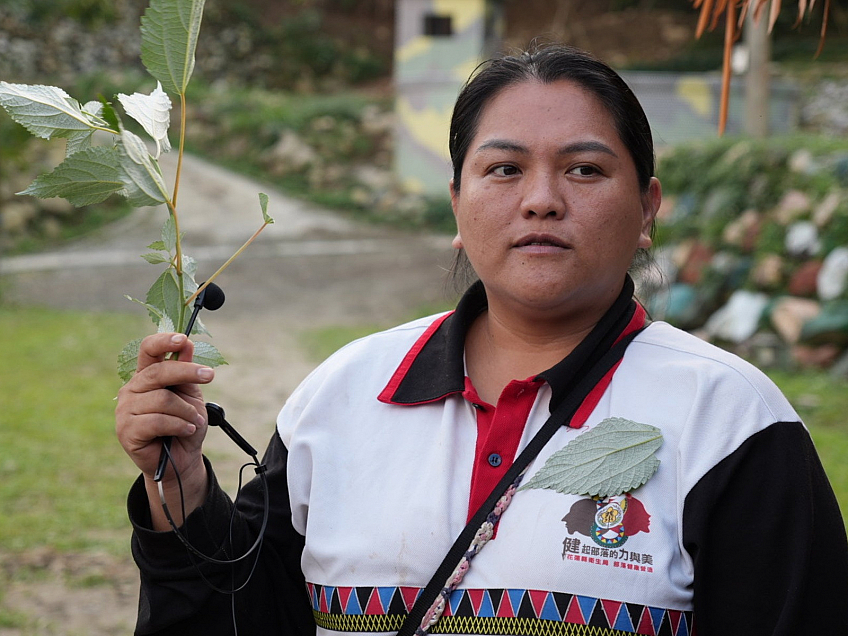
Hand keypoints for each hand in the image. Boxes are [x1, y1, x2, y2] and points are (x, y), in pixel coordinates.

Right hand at [116, 333, 214, 524]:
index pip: (148, 350)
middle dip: (188, 372)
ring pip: (162, 399)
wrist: (182, 460)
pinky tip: (186, 430)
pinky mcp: (126, 430)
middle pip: (158, 372)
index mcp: (146, 376)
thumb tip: (186, 343)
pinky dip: (179, 425)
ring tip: (194, 421)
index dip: (163, 342)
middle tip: (209, 376)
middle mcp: (132, 389)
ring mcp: (126, 410)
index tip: (182, 339)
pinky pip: (157, 421)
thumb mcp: (191, 394)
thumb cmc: (185, 425)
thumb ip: (186, 370)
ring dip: (186, 411)